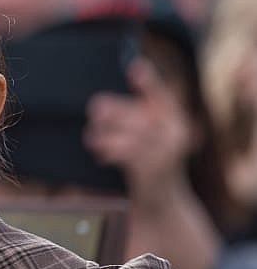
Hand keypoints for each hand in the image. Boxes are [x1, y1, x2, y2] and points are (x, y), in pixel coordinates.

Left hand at [84, 57, 193, 199]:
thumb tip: (99, 105)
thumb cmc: (148, 163)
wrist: (162, 202)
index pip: (163, 96)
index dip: (149, 81)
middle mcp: (175, 134)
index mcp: (175, 121)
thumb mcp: (148, 139)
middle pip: (137, 113)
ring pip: (129, 132)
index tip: (134, 66)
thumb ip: (132, 119)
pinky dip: (109, 150)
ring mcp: (166, 152)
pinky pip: (125, 152)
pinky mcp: (152, 169)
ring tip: (93, 138)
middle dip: (113, 110)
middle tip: (95, 110)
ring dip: (105, 133)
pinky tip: (100, 153)